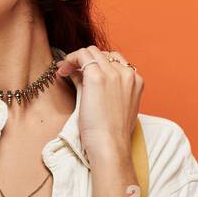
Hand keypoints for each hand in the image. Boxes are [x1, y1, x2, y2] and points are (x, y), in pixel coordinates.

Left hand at [55, 45, 143, 163]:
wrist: (111, 145)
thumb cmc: (111, 133)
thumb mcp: (114, 107)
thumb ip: (103, 88)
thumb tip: (80, 75)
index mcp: (135, 81)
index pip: (115, 61)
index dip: (97, 65)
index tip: (84, 73)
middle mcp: (126, 74)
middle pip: (103, 54)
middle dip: (86, 60)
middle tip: (70, 70)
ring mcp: (113, 73)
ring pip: (91, 51)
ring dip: (76, 58)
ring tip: (64, 70)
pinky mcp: (97, 77)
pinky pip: (82, 56)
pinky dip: (70, 59)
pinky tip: (62, 71)